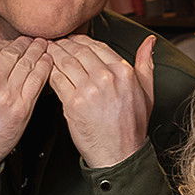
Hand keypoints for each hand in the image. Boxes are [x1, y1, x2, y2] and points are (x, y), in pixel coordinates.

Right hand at [0, 37, 53, 174]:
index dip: (4, 44)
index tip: (11, 44)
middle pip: (12, 54)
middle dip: (24, 44)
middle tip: (32, 39)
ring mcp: (6, 95)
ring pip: (27, 64)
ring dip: (38, 51)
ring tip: (44, 44)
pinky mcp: (22, 109)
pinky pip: (37, 81)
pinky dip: (45, 68)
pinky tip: (49, 61)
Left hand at [46, 34, 154, 169]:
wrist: (120, 155)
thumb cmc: (132, 127)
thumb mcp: (147, 92)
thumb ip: (146, 64)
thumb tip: (149, 41)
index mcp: (124, 72)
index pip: (97, 45)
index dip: (81, 40)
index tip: (72, 39)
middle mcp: (106, 77)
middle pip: (79, 51)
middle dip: (63, 44)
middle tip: (53, 42)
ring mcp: (88, 90)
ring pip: (65, 62)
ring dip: (53, 54)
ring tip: (46, 51)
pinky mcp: (73, 104)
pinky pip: (56, 79)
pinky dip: (49, 71)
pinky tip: (45, 69)